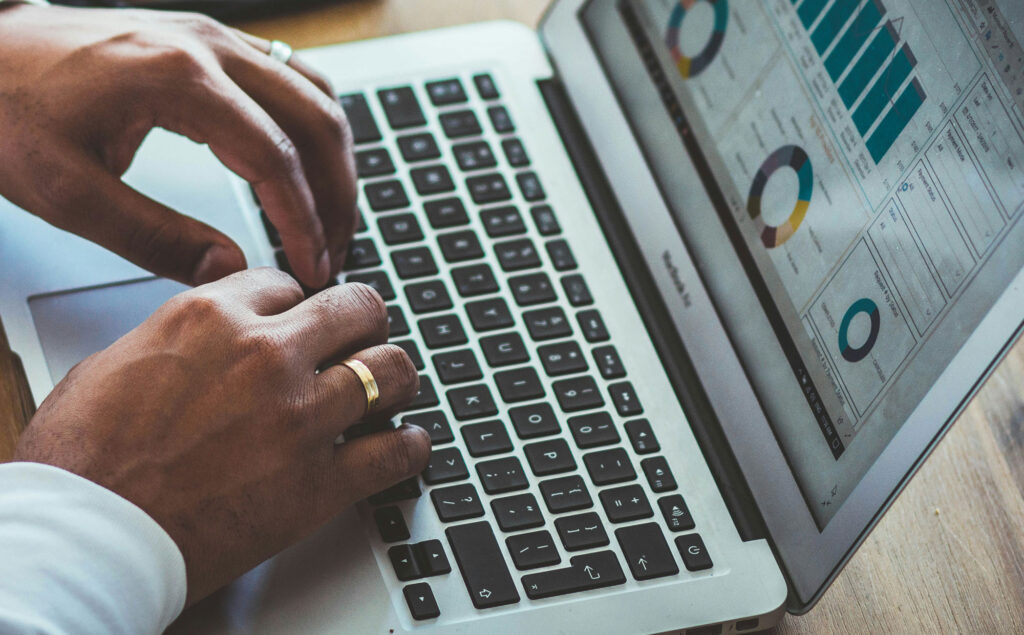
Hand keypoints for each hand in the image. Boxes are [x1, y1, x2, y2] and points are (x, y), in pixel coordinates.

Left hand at [0, 5, 356, 288]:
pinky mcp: (211, 42)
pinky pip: (293, 76)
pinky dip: (315, 125)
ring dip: (336, 160)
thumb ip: (154, 237)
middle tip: (334, 252)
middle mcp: (208, 46)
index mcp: (177, 79)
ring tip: (332, 218)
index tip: (313, 266)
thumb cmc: (10, 113)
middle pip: (315, 120)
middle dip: (338, 195)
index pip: (275, 157)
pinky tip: (312, 165)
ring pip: (316, 94)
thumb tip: (230, 272)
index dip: (303, 221)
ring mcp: (215, 37)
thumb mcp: (69, 192)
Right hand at [13, 270, 429, 602]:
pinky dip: (410, 447)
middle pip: (358, 309)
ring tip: (388, 391)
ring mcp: (301, 417)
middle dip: (364, 323)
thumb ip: (177, 338)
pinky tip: (405, 445)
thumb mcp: (115, 362)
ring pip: (391, 371)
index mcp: (211, 318)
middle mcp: (266, 356)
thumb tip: (202, 339)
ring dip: (394, 379)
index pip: (288, 284)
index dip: (298, 304)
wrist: (90, 537)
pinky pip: (397, 452)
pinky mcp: (320, 483)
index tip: (301, 321)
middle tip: (363, 341)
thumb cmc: (86, 460)